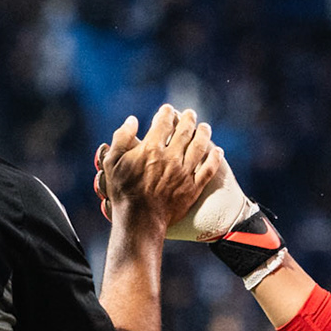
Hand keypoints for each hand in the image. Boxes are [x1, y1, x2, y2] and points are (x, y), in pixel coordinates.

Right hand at [95, 123, 253, 241]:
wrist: (140, 221)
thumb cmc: (123, 192)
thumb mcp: (112, 163)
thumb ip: (121, 138)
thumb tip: (132, 120)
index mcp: (151, 149)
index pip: (163, 123)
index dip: (167, 113)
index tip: (168, 109)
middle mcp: (171, 158)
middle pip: (185, 131)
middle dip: (188, 119)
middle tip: (190, 114)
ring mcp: (184, 173)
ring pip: (199, 147)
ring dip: (203, 133)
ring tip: (205, 127)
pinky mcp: (193, 187)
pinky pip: (209, 169)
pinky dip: (215, 158)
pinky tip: (217, 151)